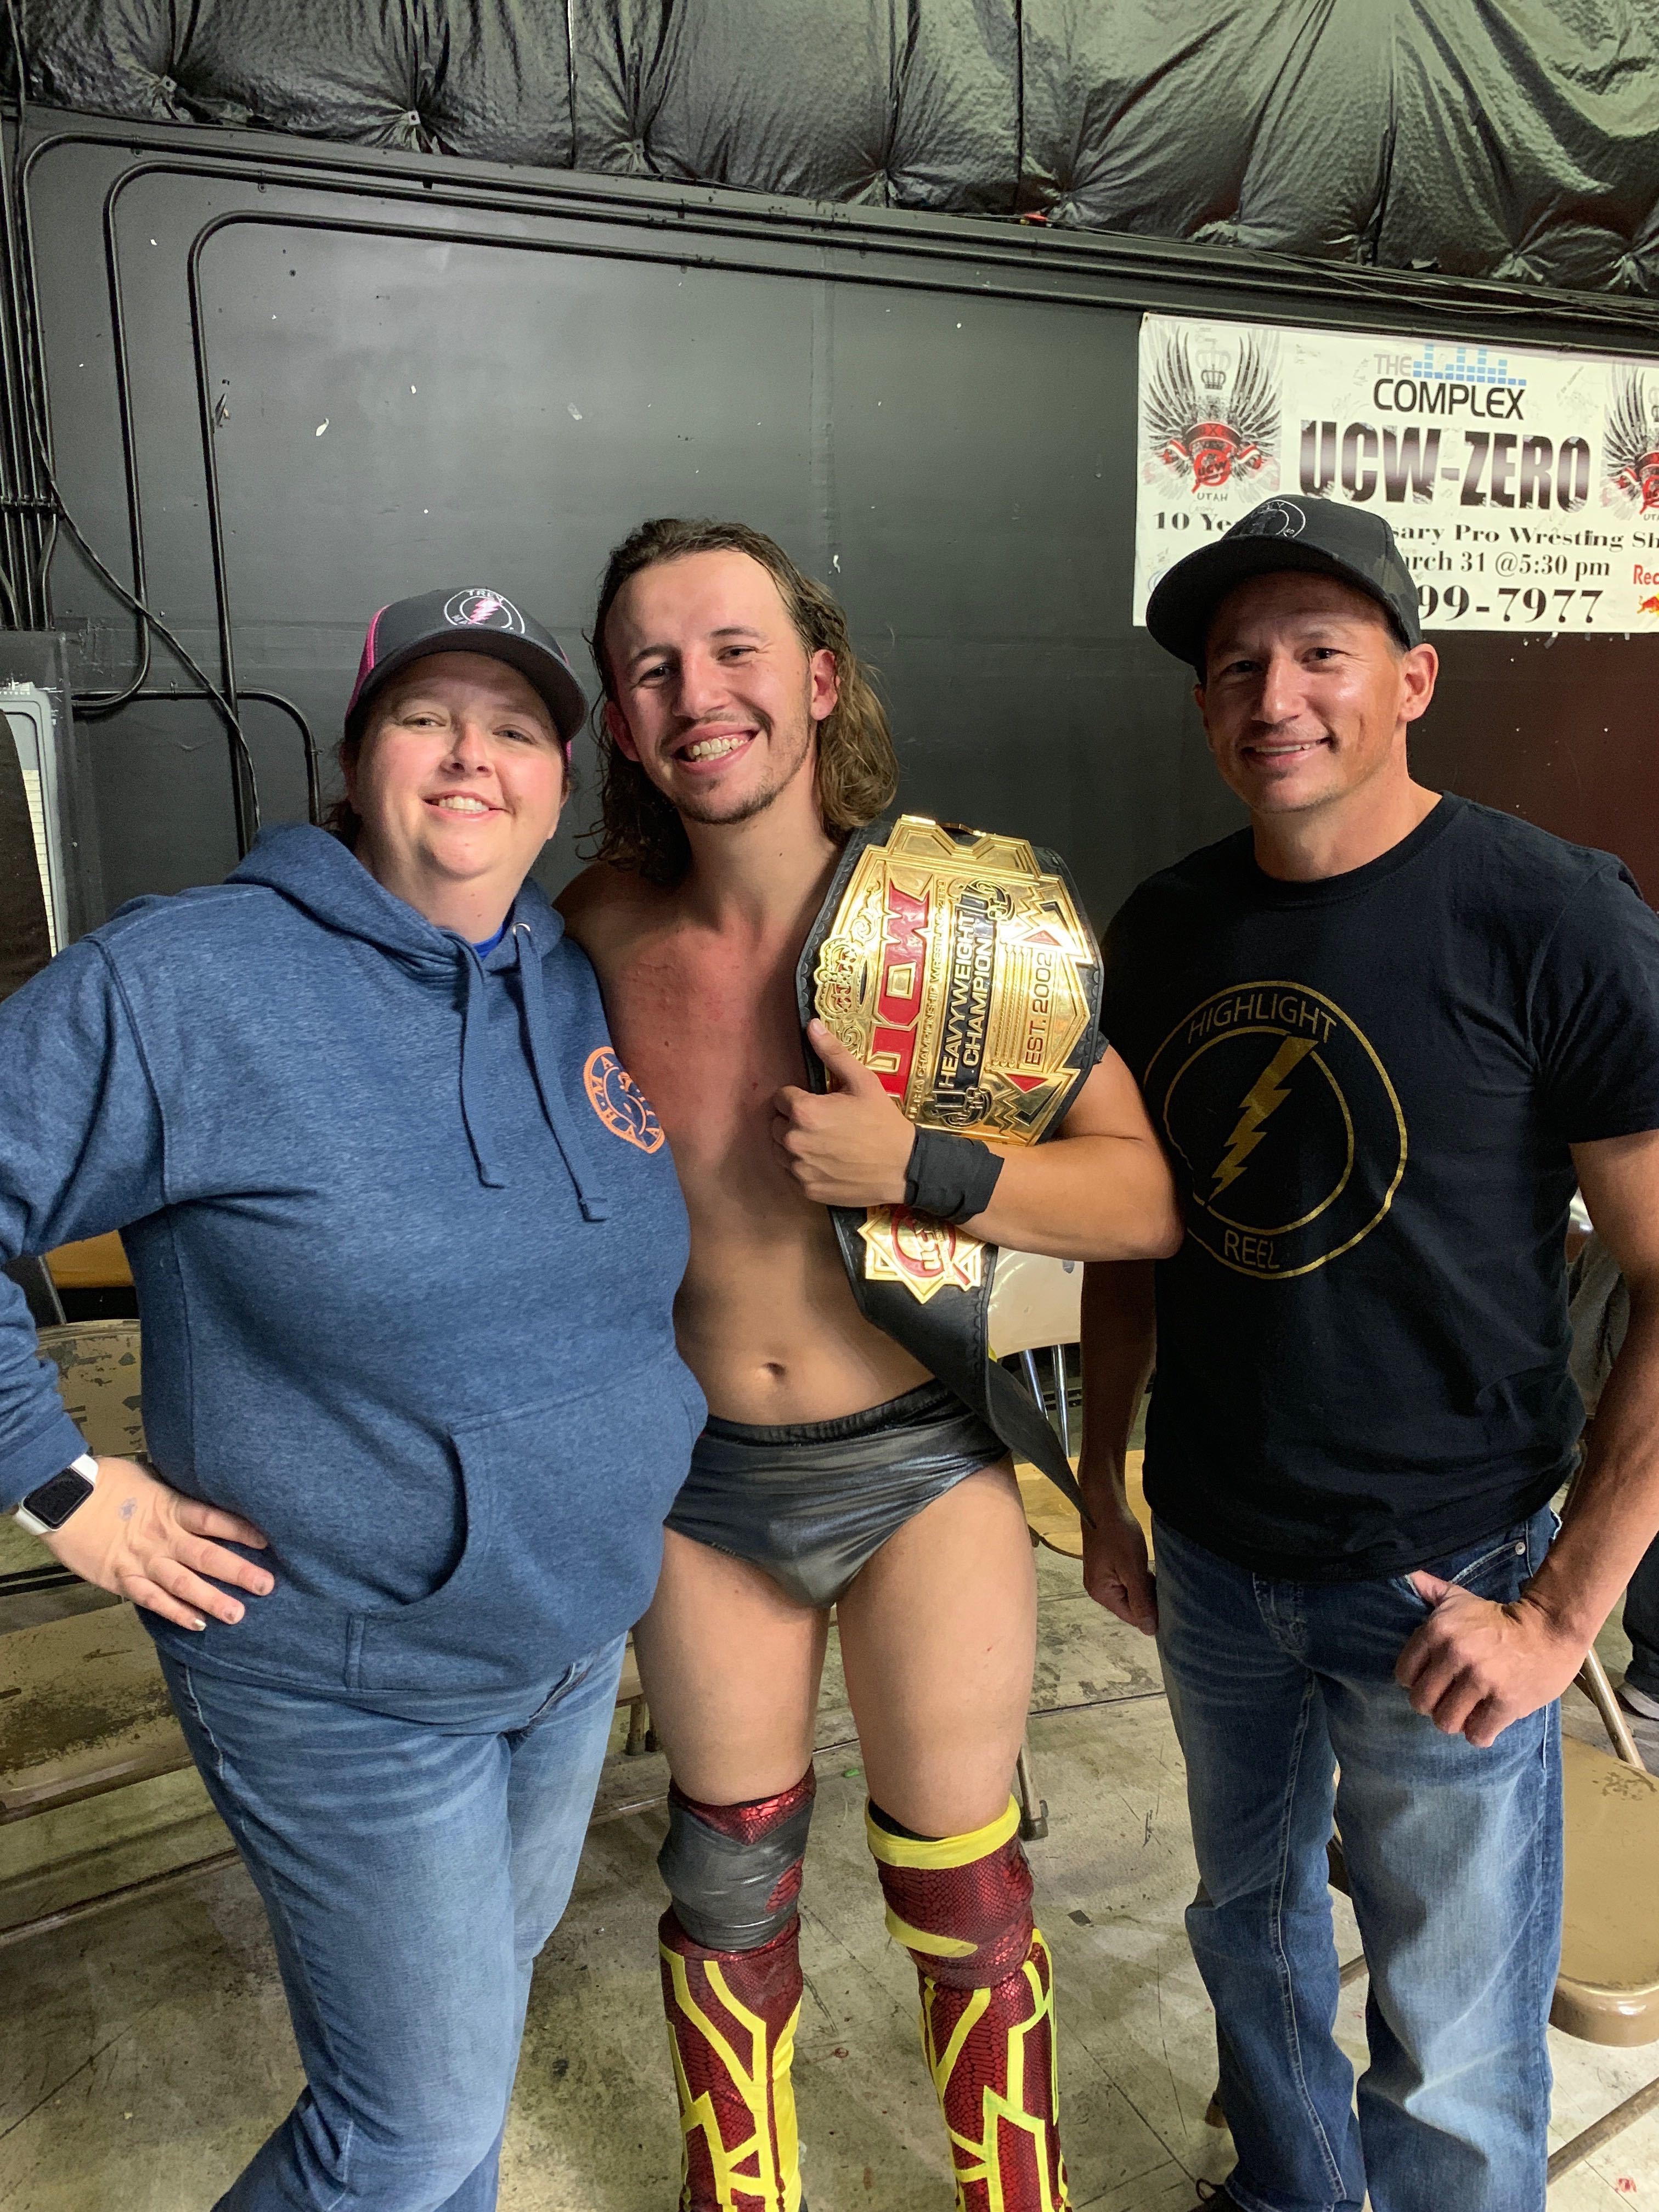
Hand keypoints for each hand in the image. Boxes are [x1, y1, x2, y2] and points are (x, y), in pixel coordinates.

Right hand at [40, 1456, 273, 1631]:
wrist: (61, 1498)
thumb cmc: (104, 1481)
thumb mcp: (148, 1476)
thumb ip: (175, 1489)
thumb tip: (199, 1485)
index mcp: (171, 1508)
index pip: (214, 1520)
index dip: (243, 1530)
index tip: (268, 1541)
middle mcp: (161, 1537)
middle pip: (207, 1557)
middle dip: (238, 1572)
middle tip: (266, 1585)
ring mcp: (142, 1561)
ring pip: (183, 1584)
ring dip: (211, 1600)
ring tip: (237, 1614)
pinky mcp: (121, 1579)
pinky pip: (152, 1600)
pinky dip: (174, 1613)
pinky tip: (195, 1624)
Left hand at [772, 1018, 913, 1206]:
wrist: (903, 1167)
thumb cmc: (883, 1122)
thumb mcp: (863, 1082)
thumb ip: (833, 1053)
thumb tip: (812, 1025)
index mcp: (804, 1111)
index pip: (781, 1098)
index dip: (798, 1098)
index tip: (818, 1102)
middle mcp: (794, 1141)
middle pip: (776, 1124)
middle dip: (792, 1120)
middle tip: (822, 1123)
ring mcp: (799, 1168)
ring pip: (780, 1150)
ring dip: (794, 1144)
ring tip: (823, 1142)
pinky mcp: (806, 1189)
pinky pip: (792, 1174)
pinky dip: (803, 1167)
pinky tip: (826, 1162)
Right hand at [1081, 1494, 1156, 1633]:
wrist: (1104, 1504)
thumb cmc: (1118, 1534)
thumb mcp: (1132, 1569)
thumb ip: (1141, 1601)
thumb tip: (1149, 1631)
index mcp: (1101, 1593)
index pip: (1132, 1616)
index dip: (1151, 1611)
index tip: (1168, 1598)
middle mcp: (1099, 1590)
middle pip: (1131, 1606)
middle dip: (1148, 1597)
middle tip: (1160, 1580)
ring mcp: (1102, 1578)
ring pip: (1131, 1593)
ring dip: (1144, 1585)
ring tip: (1152, 1570)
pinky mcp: (1108, 1567)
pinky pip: (1127, 1581)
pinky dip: (1138, 1577)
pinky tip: (1145, 1565)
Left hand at [1394, 1576, 1585, 1746]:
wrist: (1551, 1628)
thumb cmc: (1499, 1617)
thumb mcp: (1458, 1598)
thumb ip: (1428, 1589)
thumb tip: (1404, 1575)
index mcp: (1437, 1631)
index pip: (1404, 1675)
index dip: (1415, 1681)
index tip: (1430, 1681)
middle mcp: (1455, 1655)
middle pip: (1421, 1702)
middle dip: (1432, 1705)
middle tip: (1447, 1700)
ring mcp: (1480, 1680)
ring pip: (1446, 1722)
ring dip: (1454, 1722)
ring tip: (1465, 1713)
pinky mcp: (1506, 1702)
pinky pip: (1477, 1734)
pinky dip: (1479, 1734)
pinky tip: (1485, 1722)